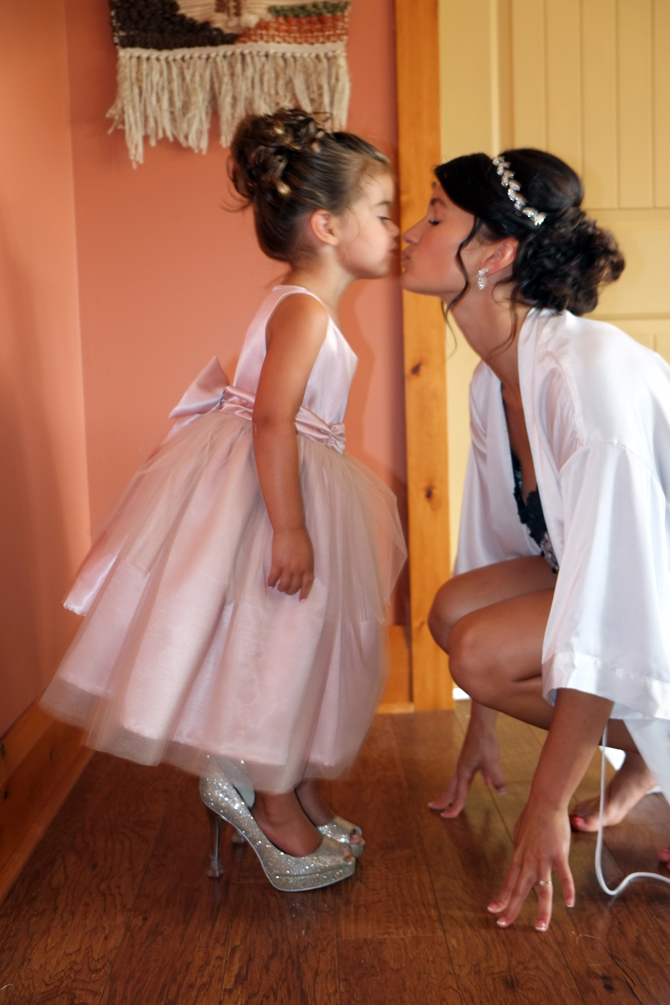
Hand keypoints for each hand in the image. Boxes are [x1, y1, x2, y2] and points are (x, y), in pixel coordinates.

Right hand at [268, 527, 314, 600]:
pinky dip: (271, 582)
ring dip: (281, 588)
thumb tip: (309, 575)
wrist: (290, 530)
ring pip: (284, 585)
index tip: (301, 599)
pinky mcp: (277, 564)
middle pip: (294, 586)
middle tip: (287, 591)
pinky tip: (270, 584)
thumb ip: (308, 565)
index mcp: (308, 567)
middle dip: (290, 591)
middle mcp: (298, 570)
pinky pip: (273, 578)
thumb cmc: (301, 539)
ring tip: (279, 588)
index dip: (304, 593)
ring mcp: (287, 568)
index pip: (307, 584)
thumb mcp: (309, 554)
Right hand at [429, 708, 505, 817]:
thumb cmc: (484, 741)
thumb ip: (496, 778)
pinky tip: (485, 781)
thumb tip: (501, 792)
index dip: (454, 808)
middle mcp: (462, 769)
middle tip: (433, 808)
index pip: (459, 796)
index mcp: (464, 772)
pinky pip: (468, 774)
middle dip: (443, 800)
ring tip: (451, 799)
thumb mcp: (492, 762)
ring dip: (453, 792)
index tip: (446, 818)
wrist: (481, 723)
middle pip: (451, 789)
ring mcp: (466, 763)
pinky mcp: (471, 758)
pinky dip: (469, 782)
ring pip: (458, 782)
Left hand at [488, 796, 574, 931]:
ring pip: (542, 889)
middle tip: (503, 925)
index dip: (501, 898)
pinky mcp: (559, 855)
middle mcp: (528, 861)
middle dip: (511, 909)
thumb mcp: (520, 835)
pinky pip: (564, 876)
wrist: (545, 803)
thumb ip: (520, 851)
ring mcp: (543, 859)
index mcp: (519, 857)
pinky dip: (567, 890)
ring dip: (541, 910)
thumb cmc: (532, 817)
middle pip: (519, 890)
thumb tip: (518, 859)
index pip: (508, 882)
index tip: (493, 911)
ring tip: (540, 927)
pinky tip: (570, 903)